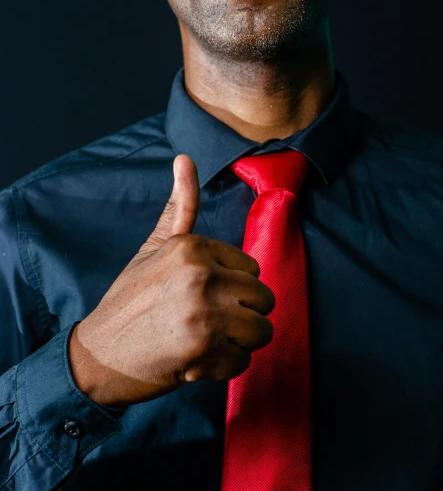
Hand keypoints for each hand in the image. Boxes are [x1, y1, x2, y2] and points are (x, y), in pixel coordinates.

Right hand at [68, 154, 273, 407]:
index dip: (231, 288)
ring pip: (260, 331)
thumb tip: (185, 157)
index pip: (251, 269)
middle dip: (240, 316)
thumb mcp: (154, 247)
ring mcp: (204, 315)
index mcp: (193, 247)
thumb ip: (180, 206)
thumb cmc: (131, 299)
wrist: (97, 356)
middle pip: (263, 300)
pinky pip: (243, 362)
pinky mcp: (203, 353)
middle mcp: (201, 276)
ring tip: (203, 341)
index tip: (199, 296)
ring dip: (236, 343)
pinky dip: (221, 368)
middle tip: (205, 322)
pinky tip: (193, 361)